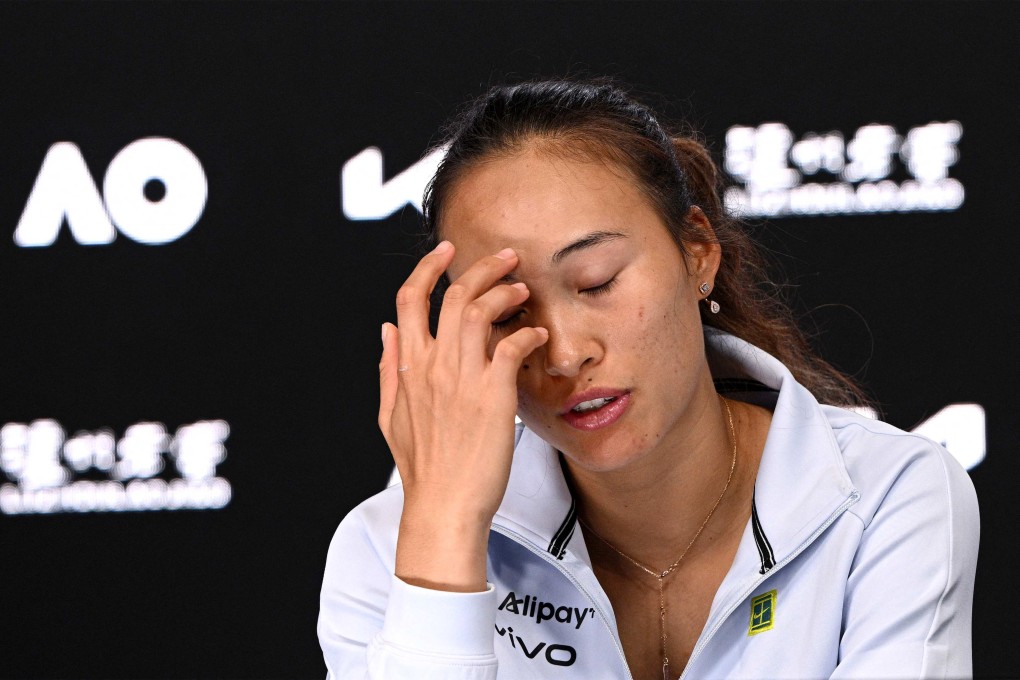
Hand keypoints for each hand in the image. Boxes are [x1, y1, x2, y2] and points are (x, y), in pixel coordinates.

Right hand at [379, 240, 548, 590]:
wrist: (444, 506)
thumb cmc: (422, 467)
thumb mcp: (389, 416)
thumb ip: (388, 369)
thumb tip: (384, 330)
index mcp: (407, 367)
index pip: (408, 299)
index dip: (426, 267)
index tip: (446, 251)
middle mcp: (432, 366)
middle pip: (454, 295)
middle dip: (482, 267)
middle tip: (507, 257)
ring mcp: (461, 379)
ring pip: (481, 312)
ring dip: (505, 292)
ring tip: (523, 289)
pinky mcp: (492, 396)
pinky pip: (511, 347)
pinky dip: (528, 334)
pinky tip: (538, 335)